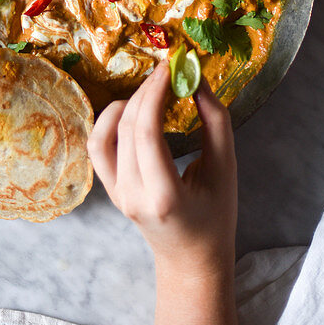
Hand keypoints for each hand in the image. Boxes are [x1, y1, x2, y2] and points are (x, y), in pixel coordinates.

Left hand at [88, 64, 241, 324]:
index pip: (147, 132)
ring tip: (151, 90)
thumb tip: (196, 77)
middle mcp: (132, 196)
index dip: (155, 91)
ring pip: (106, 134)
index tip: (171, 66)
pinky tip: (129, 108)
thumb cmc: (216, 215)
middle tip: (166, 70)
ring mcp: (115, 194)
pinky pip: (98, 147)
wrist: (191, 258)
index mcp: (164, 196)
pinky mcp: (109, 189)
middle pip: (127, 128)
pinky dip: (109, 121)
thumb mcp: (226, 168)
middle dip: (146, 90)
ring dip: (126, 103)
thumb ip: (214, 120)